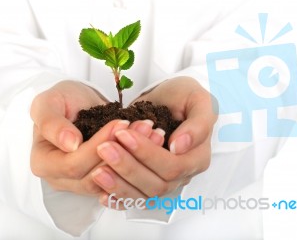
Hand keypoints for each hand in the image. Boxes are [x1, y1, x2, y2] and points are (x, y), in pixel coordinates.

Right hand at [30, 80, 168, 196]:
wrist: (78, 103)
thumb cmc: (61, 100)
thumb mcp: (48, 102)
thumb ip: (51, 122)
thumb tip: (69, 144)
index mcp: (43, 163)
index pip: (73, 165)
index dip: (98, 146)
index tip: (120, 124)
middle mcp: (61, 178)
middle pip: (95, 177)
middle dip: (123, 152)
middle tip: (145, 127)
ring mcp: (82, 182)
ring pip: (112, 181)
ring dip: (136, 158)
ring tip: (152, 132)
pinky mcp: (102, 180)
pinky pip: (122, 178)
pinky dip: (139, 162)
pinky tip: (153, 141)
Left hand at [92, 77, 217, 206]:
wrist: (166, 99)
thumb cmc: (183, 97)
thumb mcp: (197, 99)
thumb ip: (198, 123)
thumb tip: (180, 146)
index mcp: (197, 157)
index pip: (173, 166)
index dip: (147, 153)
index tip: (124, 134)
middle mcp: (182, 174)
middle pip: (157, 184)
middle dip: (128, 167)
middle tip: (104, 147)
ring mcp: (164, 181)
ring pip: (143, 195)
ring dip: (119, 185)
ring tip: (97, 171)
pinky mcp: (147, 183)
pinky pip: (134, 199)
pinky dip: (118, 199)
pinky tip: (102, 194)